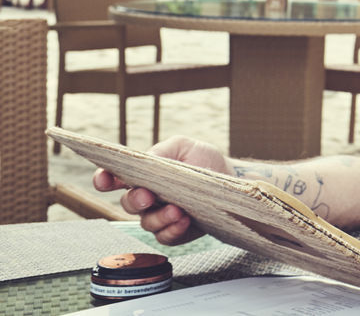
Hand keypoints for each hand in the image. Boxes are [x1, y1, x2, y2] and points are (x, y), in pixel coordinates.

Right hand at [92, 135, 230, 244]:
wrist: (230, 180)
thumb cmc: (203, 161)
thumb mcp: (184, 147)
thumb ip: (163, 152)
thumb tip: (147, 160)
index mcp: (143, 174)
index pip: (114, 178)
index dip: (104, 179)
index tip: (103, 180)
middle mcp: (146, 197)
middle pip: (128, 204)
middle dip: (135, 201)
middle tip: (148, 197)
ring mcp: (158, 216)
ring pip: (146, 223)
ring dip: (159, 217)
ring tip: (177, 210)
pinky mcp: (174, 232)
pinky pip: (164, 236)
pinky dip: (173, 230)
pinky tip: (184, 220)